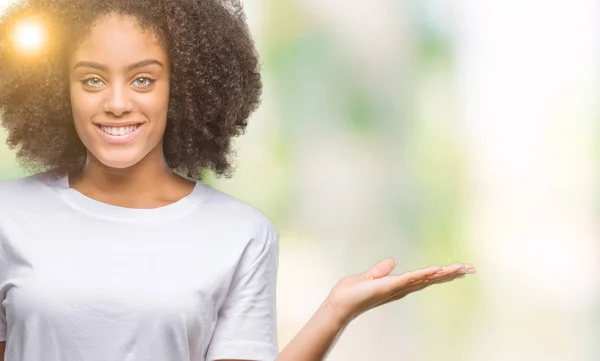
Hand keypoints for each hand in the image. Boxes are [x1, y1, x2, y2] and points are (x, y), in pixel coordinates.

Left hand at [323, 258, 475, 324]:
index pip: (425, 277)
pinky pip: (409, 279)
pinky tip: (436, 270)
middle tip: (471, 268)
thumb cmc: (352, 293)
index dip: (442, 272)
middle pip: (431, 279)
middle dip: (451, 274)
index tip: (460, 268)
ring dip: (443, 273)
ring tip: (462, 268)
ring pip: (425, 278)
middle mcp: (402, 288)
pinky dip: (423, 274)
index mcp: (399, 284)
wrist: (340, 303)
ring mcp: (397, 288)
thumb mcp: (370, 277)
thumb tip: (392, 261)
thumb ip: (381, 270)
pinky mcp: (389, 286)